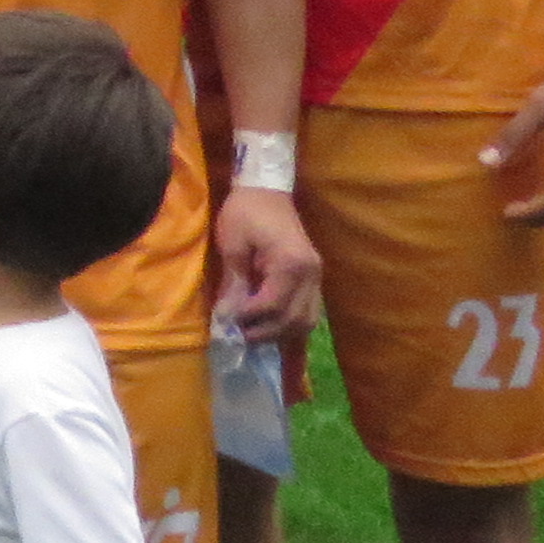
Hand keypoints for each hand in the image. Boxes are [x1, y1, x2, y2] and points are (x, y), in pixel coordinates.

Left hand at [211, 183, 321, 344]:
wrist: (266, 190)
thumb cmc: (245, 212)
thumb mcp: (233, 245)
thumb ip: (234, 282)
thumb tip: (227, 317)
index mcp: (293, 263)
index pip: (274, 305)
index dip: (250, 318)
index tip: (228, 322)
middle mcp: (312, 275)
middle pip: (294, 319)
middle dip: (265, 333)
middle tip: (238, 337)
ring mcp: (316, 280)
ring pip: (306, 323)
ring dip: (281, 337)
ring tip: (254, 339)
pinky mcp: (312, 282)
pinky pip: (308, 315)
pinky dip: (296, 333)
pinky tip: (285, 352)